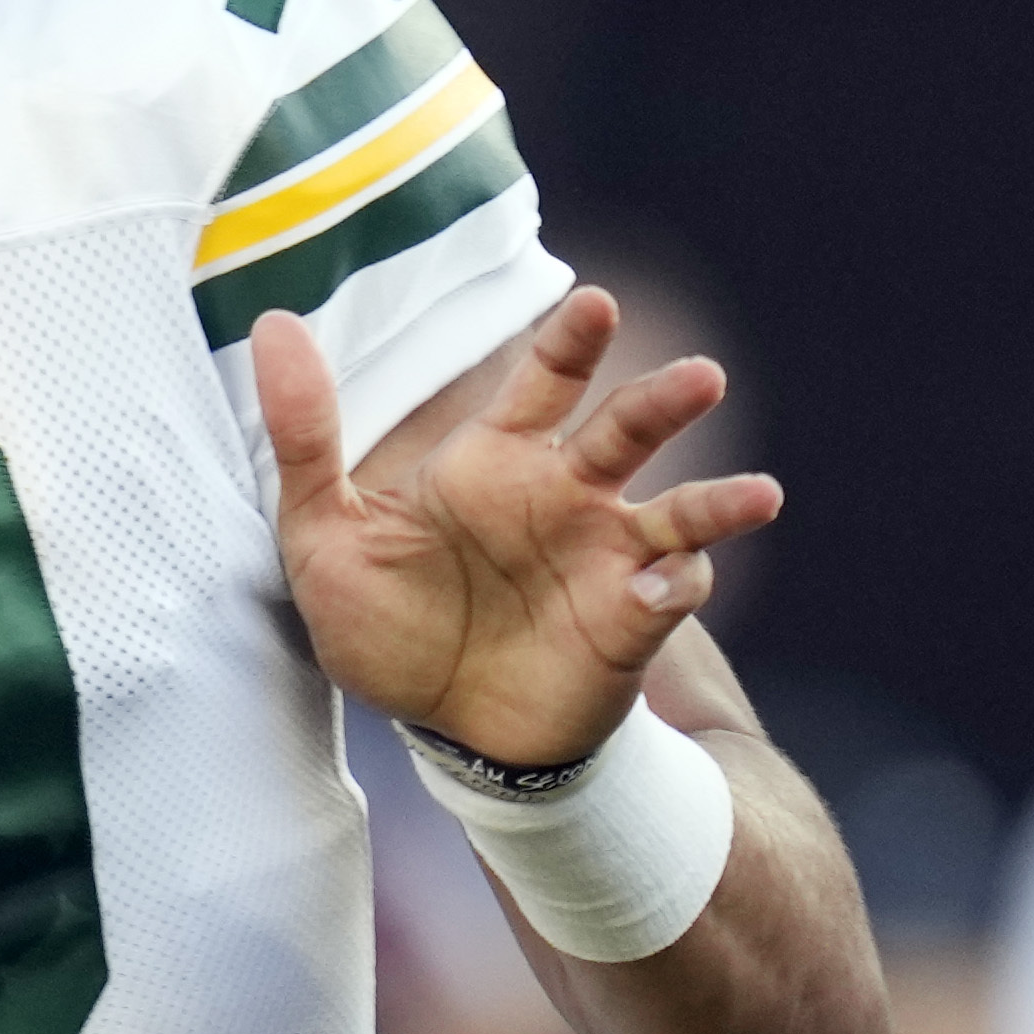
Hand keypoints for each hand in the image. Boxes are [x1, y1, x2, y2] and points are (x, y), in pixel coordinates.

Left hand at [256, 288, 781, 767]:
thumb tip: (274, 324)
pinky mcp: (632, 621)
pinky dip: (680, 586)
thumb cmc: (387, 624)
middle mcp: (565, 496)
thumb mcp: (324, 535)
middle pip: (629, 429)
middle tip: (700, 376)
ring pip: (680, 510)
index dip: (572, 343)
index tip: (594, 305)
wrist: (439, 727)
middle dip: (666, 400)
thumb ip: (305, 436)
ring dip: (720, 498)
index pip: (543, 382)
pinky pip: (675, 592)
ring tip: (759, 495)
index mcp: (495, 462)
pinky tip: (663, 589)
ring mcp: (608, 557)